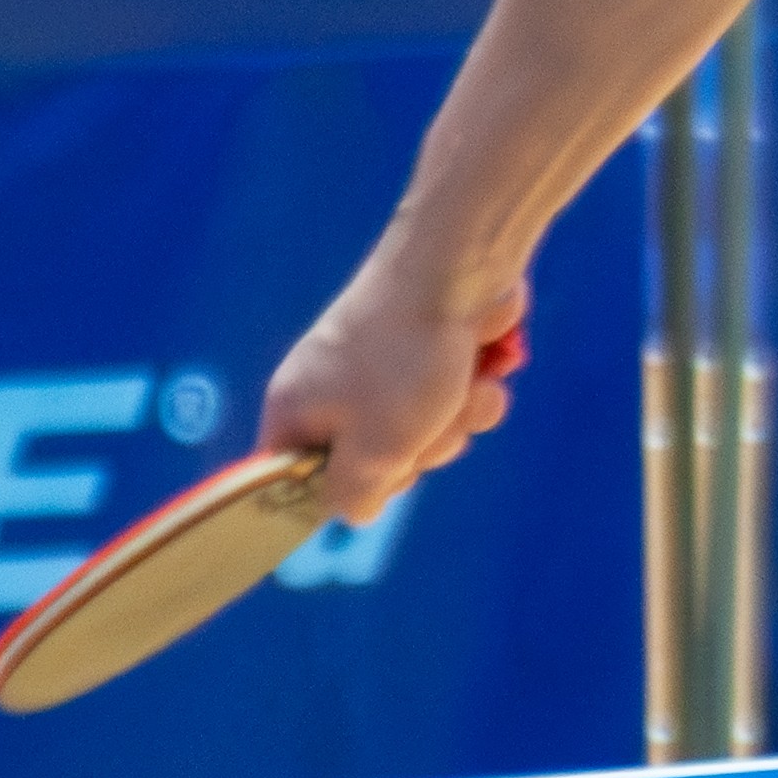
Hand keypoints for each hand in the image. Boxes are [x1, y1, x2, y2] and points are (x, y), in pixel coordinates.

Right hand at [257, 258, 525, 524]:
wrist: (460, 265)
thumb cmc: (404, 360)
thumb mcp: (373, 450)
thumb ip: (353, 495)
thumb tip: (354, 511)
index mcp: (295, 410)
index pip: (293, 481)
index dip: (338, 491)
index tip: (371, 479)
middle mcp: (333, 391)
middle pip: (374, 466)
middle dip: (417, 454)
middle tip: (423, 425)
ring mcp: (386, 371)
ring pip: (427, 437)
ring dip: (457, 422)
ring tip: (460, 387)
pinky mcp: (433, 354)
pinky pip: (455, 403)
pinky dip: (476, 392)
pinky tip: (484, 370)